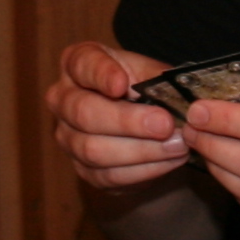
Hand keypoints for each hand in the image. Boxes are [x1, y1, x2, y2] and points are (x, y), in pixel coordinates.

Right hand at [48, 41, 191, 195]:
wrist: (142, 120)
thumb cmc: (142, 87)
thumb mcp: (149, 72)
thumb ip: (157, 81)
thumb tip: (175, 99)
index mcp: (77, 64)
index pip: (82, 64)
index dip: (101, 75)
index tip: (121, 84)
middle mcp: (63, 99)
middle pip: (84, 113)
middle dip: (128, 122)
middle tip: (165, 124)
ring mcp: (68, 137)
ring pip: (94, 150)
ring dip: (141, 150)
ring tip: (177, 145)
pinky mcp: (82, 169)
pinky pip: (108, 175)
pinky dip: (143, 170)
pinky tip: (168, 161)